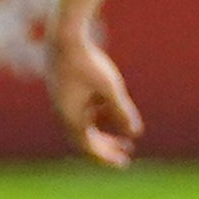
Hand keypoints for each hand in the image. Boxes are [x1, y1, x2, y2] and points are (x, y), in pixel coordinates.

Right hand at [49, 32, 143, 168]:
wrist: (64, 35)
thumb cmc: (88, 62)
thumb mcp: (110, 88)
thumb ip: (122, 112)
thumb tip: (136, 134)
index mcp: (71, 117)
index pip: (88, 148)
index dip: (106, 158)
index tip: (123, 163)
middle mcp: (64, 113)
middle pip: (85, 140)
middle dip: (106, 148)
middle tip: (126, 154)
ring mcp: (63, 101)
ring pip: (84, 125)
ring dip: (103, 133)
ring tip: (124, 138)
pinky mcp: (65, 89)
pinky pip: (82, 111)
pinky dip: (98, 116)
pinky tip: (113, 110)